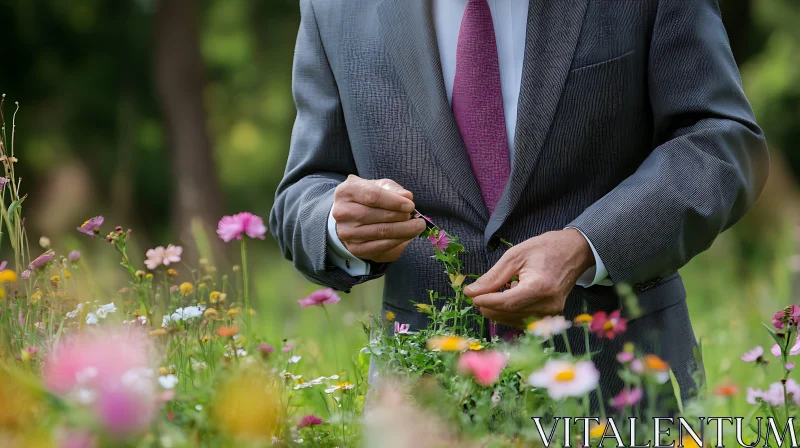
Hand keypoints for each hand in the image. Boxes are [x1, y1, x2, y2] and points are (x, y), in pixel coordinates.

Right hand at [332, 175, 426, 262]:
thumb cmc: (367, 197)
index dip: (394, 201)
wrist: (350, 218)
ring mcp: (347, 233)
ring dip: (405, 230)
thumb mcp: (378, 186)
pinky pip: (382, 246)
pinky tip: (407, 236)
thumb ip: (392, 189)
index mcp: (346, 192)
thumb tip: (407, 196)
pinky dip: (399, 240)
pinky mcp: (355, 248)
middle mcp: (342, 213)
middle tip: (416, 218)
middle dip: (402, 216)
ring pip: (382, 232)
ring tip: (418, 226)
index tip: (411, 205)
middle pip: (379, 215)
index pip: (373, 196)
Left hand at [463, 229, 594, 327]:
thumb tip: (471, 292)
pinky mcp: (551, 315)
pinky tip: (509, 298)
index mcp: (540, 286)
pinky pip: (524, 320)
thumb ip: (493, 277)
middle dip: (489, 308)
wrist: (574, 252)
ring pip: (515, 320)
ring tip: (494, 294)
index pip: (507, 302)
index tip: (472, 297)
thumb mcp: (515, 256)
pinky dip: (511, 313)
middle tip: (478, 297)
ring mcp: (551, 313)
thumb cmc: (545, 249)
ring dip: (499, 311)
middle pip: (510, 314)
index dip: (487, 302)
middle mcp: (548, 304)